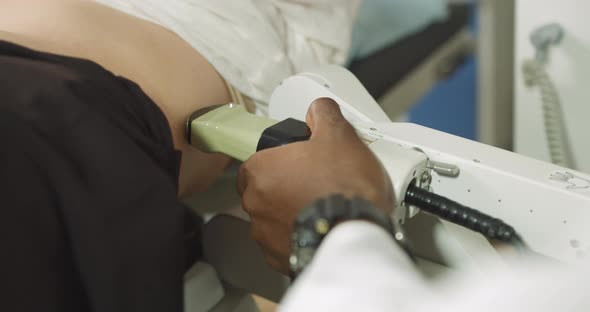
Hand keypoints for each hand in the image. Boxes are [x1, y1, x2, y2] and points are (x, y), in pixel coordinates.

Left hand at [237, 98, 393, 273]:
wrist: (354, 235)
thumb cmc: (343, 189)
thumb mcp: (340, 136)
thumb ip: (324, 116)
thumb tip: (319, 109)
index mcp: (260, 171)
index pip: (258, 162)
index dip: (280, 162)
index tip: (299, 164)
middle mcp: (255, 205)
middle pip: (265, 191)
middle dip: (286, 189)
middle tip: (315, 186)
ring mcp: (265, 236)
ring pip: (274, 220)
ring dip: (292, 216)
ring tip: (323, 210)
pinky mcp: (280, 259)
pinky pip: (285, 245)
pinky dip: (300, 238)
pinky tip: (322, 231)